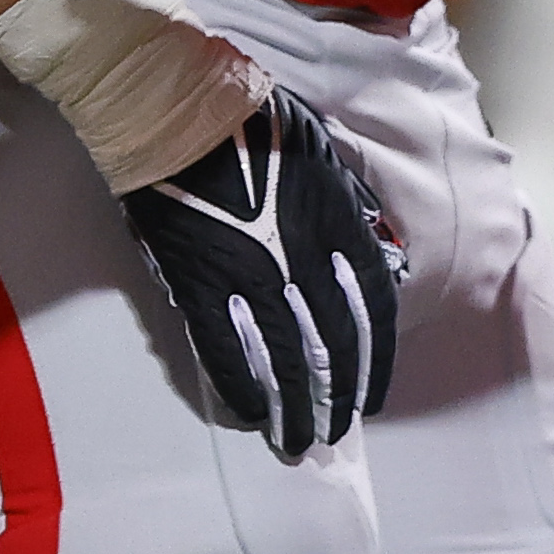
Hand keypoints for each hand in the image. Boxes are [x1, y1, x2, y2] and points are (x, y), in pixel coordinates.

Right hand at [120, 87, 401, 460]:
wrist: (178, 111)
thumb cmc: (253, 121)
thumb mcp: (323, 156)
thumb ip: (345, 208)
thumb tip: (364, 249)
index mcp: (337, 225)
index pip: (371, 308)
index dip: (376, 359)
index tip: (375, 393)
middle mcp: (302, 260)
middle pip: (333, 346)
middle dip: (337, 398)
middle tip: (334, 433)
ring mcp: (250, 278)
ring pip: (285, 360)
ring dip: (294, 408)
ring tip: (298, 441)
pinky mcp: (200, 287)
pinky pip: (226, 353)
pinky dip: (242, 390)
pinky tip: (251, 416)